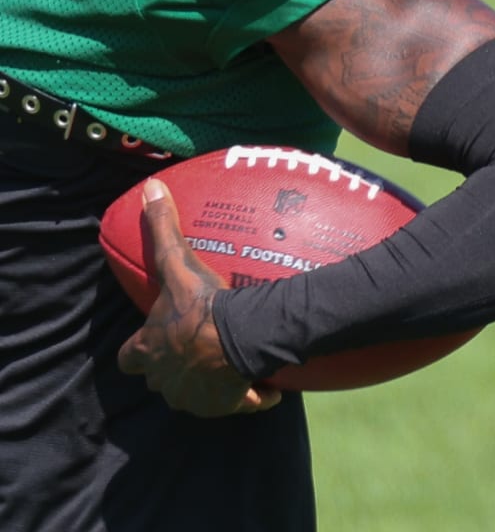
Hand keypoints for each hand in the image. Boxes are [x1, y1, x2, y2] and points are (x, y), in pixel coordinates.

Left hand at [116, 177, 281, 417]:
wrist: (237, 340)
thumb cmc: (200, 304)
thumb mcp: (178, 263)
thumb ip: (163, 228)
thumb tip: (149, 187)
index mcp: (148, 350)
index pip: (128, 358)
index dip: (139, 349)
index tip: (154, 339)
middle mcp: (164, 380)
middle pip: (160, 379)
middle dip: (174, 367)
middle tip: (198, 346)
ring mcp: (193, 399)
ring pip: (195, 395)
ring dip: (209, 383)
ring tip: (232, 363)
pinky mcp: (225, 406)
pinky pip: (240, 404)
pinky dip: (251, 397)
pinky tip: (266, 386)